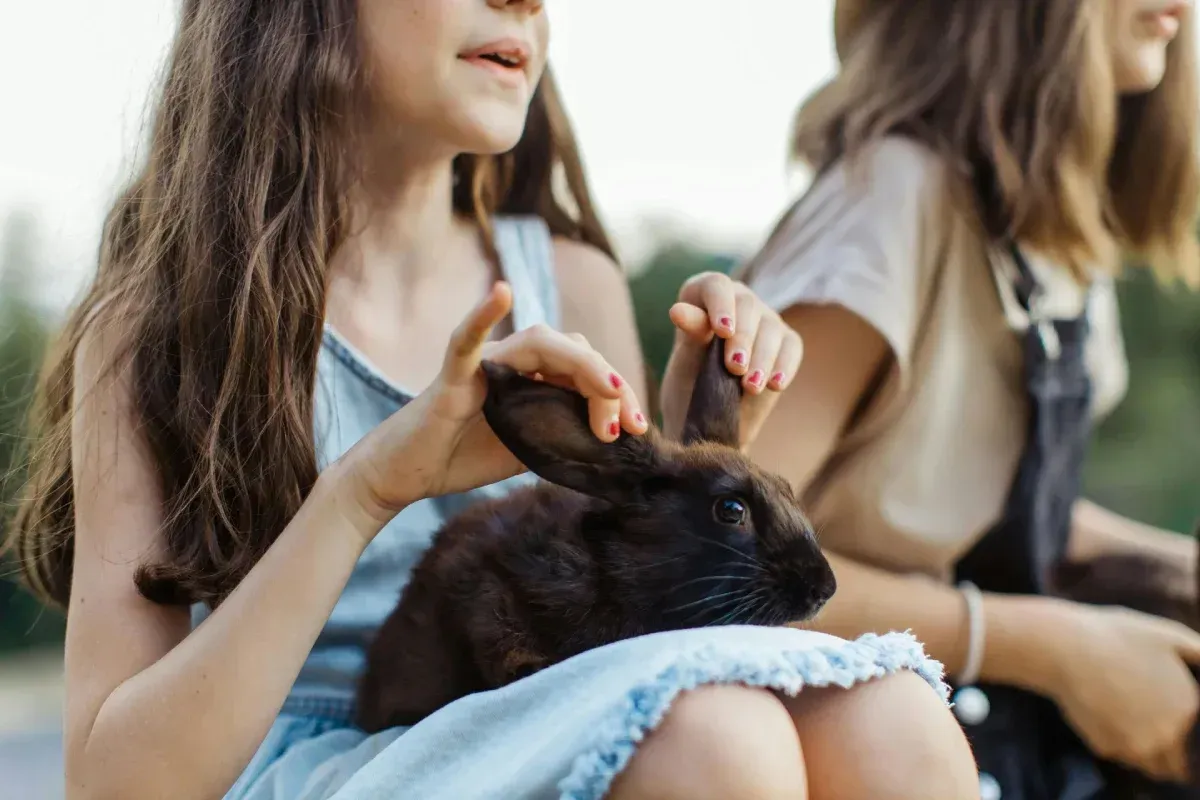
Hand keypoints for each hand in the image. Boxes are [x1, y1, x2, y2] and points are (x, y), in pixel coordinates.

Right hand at [334, 281, 647, 536]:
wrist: (408, 475)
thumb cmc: (463, 458)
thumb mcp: (530, 449)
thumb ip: (565, 436)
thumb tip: (616, 444)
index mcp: (533, 378)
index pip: (586, 370)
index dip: (618, 394)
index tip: (641, 429)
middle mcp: (512, 361)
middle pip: (574, 353)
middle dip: (611, 385)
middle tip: (632, 426)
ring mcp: (483, 362)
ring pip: (540, 343)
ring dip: (582, 366)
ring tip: (610, 391)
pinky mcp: (452, 374)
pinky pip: (466, 339)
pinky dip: (483, 313)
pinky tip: (502, 291)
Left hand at [659, 271, 802, 447]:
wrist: (710, 414)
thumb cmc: (690, 380)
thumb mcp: (685, 359)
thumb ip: (688, 334)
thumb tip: (677, 310)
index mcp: (705, 294)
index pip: (716, 285)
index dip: (721, 304)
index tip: (722, 330)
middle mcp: (738, 299)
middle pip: (747, 306)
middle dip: (742, 338)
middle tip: (734, 367)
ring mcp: (765, 319)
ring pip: (771, 328)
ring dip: (762, 358)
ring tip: (750, 386)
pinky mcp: (785, 341)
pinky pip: (791, 347)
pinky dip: (784, 366)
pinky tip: (775, 384)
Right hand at [1029, 599, 1199, 781]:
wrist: (1066, 647)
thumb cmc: (1118, 635)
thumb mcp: (1170, 635)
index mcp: (1188, 709)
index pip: (1199, 741)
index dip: (1187, 730)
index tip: (1174, 719)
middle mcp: (1167, 736)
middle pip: (1179, 762)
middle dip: (1172, 750)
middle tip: (1152, 724)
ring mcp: (1135, 746)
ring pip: (1151, 765)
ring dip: (1148, 752)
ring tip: (1130, 722)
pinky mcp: (1106, 748)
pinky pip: (1120, 755)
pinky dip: (1117, 743)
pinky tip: (1105, 715)